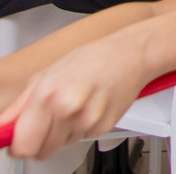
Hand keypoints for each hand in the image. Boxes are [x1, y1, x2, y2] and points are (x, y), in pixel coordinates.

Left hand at [0, 39, 147, 159]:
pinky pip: (83, 137)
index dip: (18, 146)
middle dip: (40, 141)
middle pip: (41, 152)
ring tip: (75, 106)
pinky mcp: (105, 126)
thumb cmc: (92, 58)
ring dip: (63, 132)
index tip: (18, 142)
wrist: (132, 53)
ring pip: (62, 145)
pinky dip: (83, 127)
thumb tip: (4, 126)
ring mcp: (88, 119)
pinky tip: (89, 107)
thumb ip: (21, 104)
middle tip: (49, 121)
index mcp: (48, 94)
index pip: (22, 145)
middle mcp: (68, 109)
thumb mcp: (48, 74)